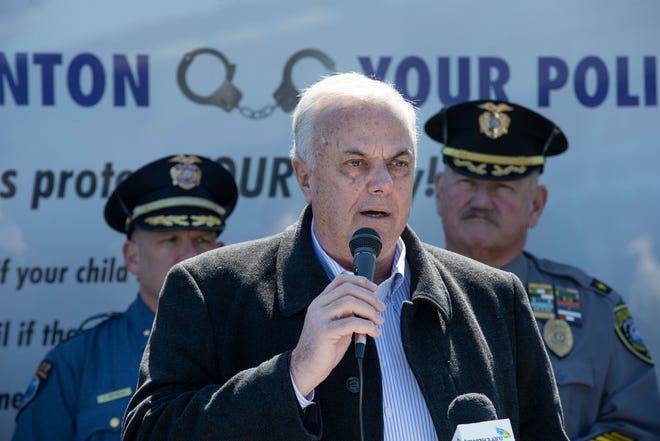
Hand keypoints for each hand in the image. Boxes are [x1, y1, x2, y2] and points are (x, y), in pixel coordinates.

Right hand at [290, 273, 384, 395]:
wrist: (306, 367)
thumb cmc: (323, 348)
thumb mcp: (336, 324)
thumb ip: (348, 314)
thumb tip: (369, 307)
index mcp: (321, 301)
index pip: (341, 280)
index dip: (360, 281)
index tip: (374, 288)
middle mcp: (318, 306)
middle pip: (348, 289)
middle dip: (369, 297)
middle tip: (381, 308)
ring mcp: (320, 317)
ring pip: (350, 302)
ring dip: (369, 311)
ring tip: (378, 321)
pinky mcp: (324, 331)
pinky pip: (351, 322)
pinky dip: (367, 326)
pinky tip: (373, 332)